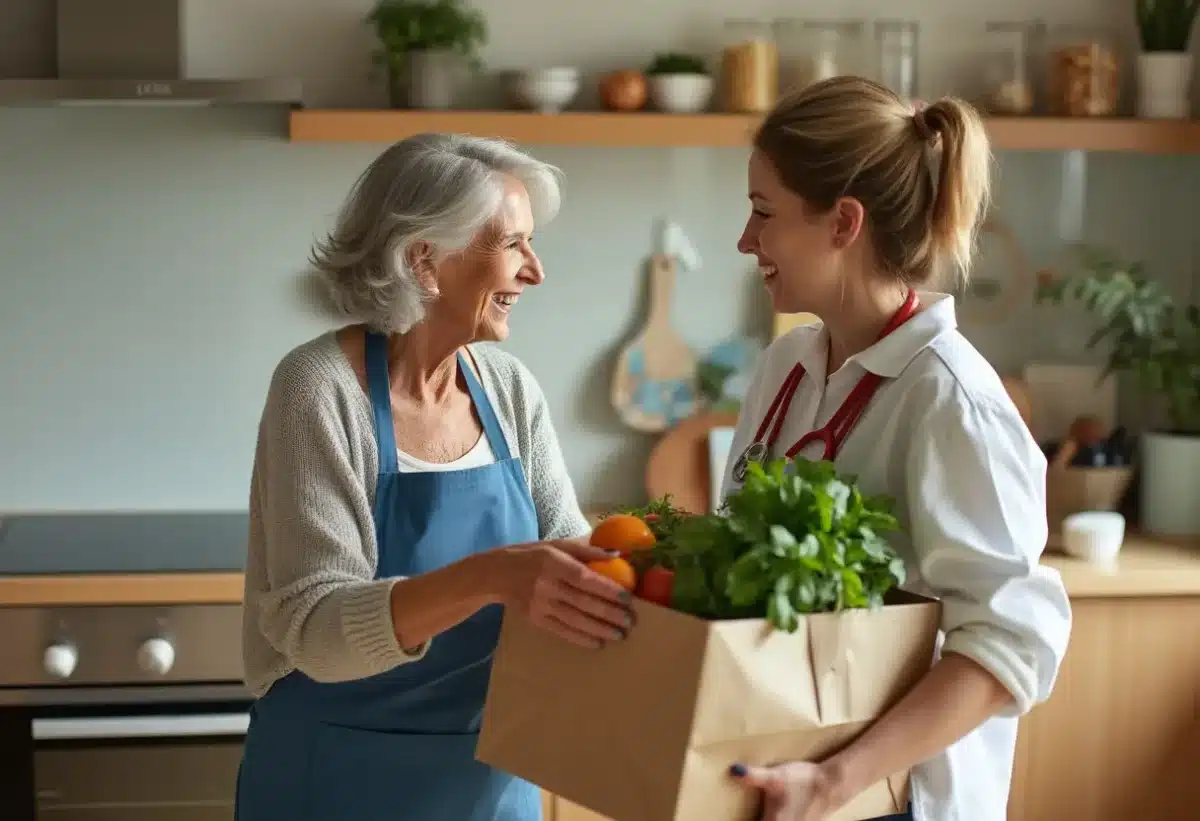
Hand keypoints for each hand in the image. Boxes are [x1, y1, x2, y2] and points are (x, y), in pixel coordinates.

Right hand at [492, 540, 634, 648]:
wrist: (496, 574)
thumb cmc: (531, 556)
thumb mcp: (556, 545)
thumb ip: (586, 550)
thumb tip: (617, 555)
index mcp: (553, 563)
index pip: (584, 578)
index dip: (607, 589)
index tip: (627, 598)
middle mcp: (546, 585)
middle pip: (582, 602)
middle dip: (609, 613)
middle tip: (630, 621)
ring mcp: (540, 605)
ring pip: (574, 620)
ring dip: (599, 629)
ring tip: (619, 635)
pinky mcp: (535, 619)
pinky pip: (561, 631)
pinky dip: (580, 638)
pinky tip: (597, 642)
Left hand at [729, 761, 840, 820]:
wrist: (831, 784)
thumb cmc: (803, 781)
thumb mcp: (776, 776)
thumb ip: (754, 776)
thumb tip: (733, 770)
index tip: (725, 820)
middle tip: (736, 815)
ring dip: (763, 820)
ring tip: (755, 813)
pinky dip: (772, 819)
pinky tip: (771, 814)